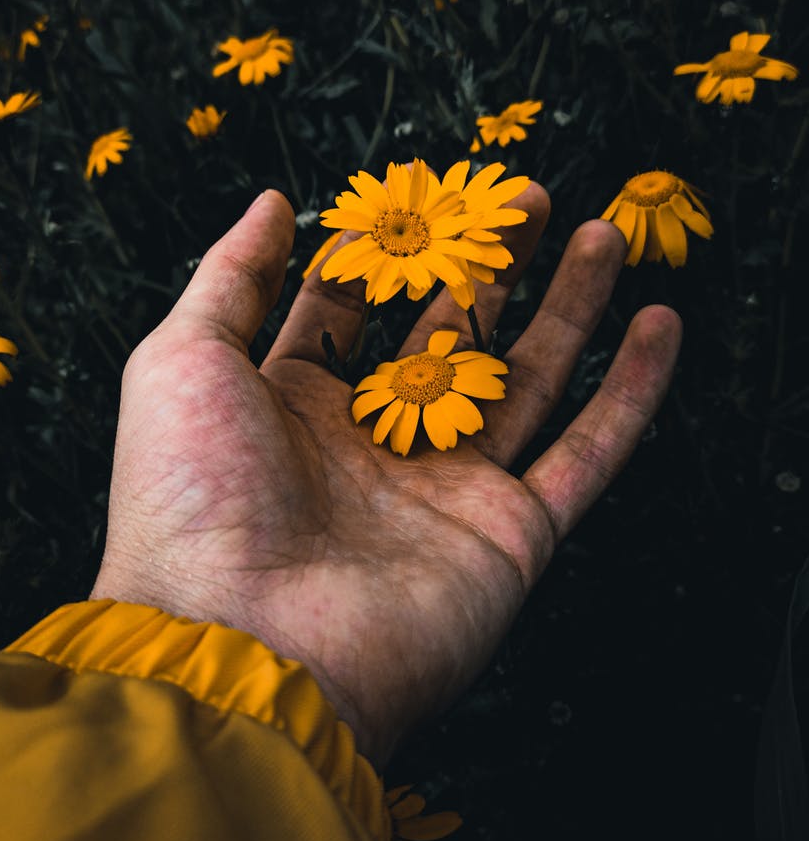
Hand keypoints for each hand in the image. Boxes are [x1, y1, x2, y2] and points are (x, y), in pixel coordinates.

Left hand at [92, 188, 680, 767]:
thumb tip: (273, 201)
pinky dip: (630, 393)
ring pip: (527, 381)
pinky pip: (587, 454)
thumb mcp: (183, 361)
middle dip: (490, 264)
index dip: (385, 252)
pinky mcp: (508, 536)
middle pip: (450, 334)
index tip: (424, 196)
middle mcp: (376, 445)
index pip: (350, 311)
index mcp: (294, 405)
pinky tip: (658, 327)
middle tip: (526, 198)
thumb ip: (231, 276)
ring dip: (570, 307)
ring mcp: (447, 490)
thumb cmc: (191, 501)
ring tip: (601, 234)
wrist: (241, 644)